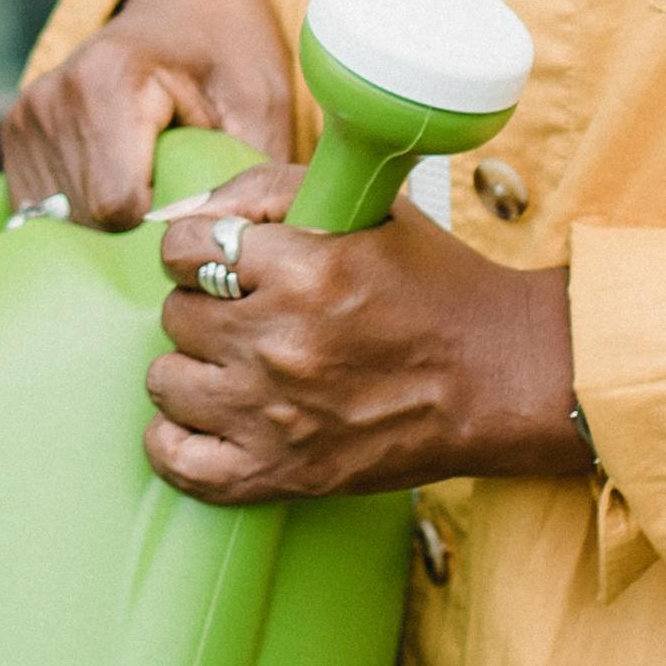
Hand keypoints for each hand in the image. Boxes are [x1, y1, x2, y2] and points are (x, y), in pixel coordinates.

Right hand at [6, 0, 295, 227]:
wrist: (189, 4)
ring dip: (110, 225)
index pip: (117, 206)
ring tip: (152, 185)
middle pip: (87, 219)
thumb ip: (247, 176)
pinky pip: (45, 211)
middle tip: (181, 197)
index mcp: (108, 81)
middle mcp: (53, 97)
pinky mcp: (16, 135)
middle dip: (137, 230)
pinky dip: (85, 215)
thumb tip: (227, 246)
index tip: (198, 209)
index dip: (162, 227)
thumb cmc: (231, 53)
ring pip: (62, 222)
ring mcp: (26, 117)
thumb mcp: (262, 105)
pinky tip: (122, 185)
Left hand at [143, 194, 581, 503]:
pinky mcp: (282, 474)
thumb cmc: (434, 288)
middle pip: (176, 314)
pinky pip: (179, 462)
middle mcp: (279, 344)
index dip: (197, 247)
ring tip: (233, 364)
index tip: (223, 259)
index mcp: (302, 270)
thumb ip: (267, 191)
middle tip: (246, 312)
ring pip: (166, 382)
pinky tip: (203, 421)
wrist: (499, 379)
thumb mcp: (366, 209)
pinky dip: (176, 441)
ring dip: (193, 368)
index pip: (183, 247)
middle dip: (205, 305)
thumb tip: (187, 212)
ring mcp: (274, 416)